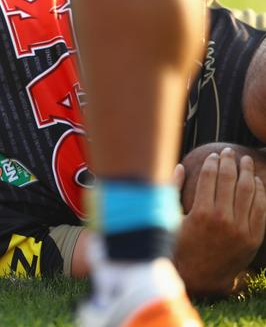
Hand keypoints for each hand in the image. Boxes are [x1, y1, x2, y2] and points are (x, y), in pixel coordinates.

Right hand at [174, 148, 265, 296]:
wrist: (198, 275)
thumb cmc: (179, 244)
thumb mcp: (170, 217)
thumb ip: (173, 190)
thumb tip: (181, 166)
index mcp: (201, 212)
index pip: (210, 177)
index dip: (213, 162)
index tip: (213, 155)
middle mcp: (223, 219)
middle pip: (230, 180)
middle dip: (230, 162)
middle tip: (229, 152)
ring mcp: (240, 229)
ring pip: (248, 192)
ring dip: (247, 172)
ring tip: (245, 161)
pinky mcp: (252, 238)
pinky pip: (260, 209)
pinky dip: (259, 192)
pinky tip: (255, 181)